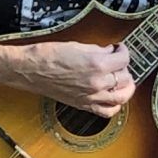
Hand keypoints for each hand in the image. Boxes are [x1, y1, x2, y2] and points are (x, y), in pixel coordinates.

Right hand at [12, 37, 135, 115]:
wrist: (31, 70)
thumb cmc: (48, 56)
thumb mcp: (78, 45)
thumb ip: (98, 50)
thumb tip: (109, 52)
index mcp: (97, 64)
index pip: (124, 58)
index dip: (123, 50)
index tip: (119, 48)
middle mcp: (97, 82)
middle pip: (125, 77)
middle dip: (123, 67)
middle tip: (117, 61)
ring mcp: (91, 96)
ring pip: (121, 96)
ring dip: (126, 87)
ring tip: (122, 79)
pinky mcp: (84, 105)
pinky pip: (107, 111)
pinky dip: (115, 105)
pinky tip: (114, 97)